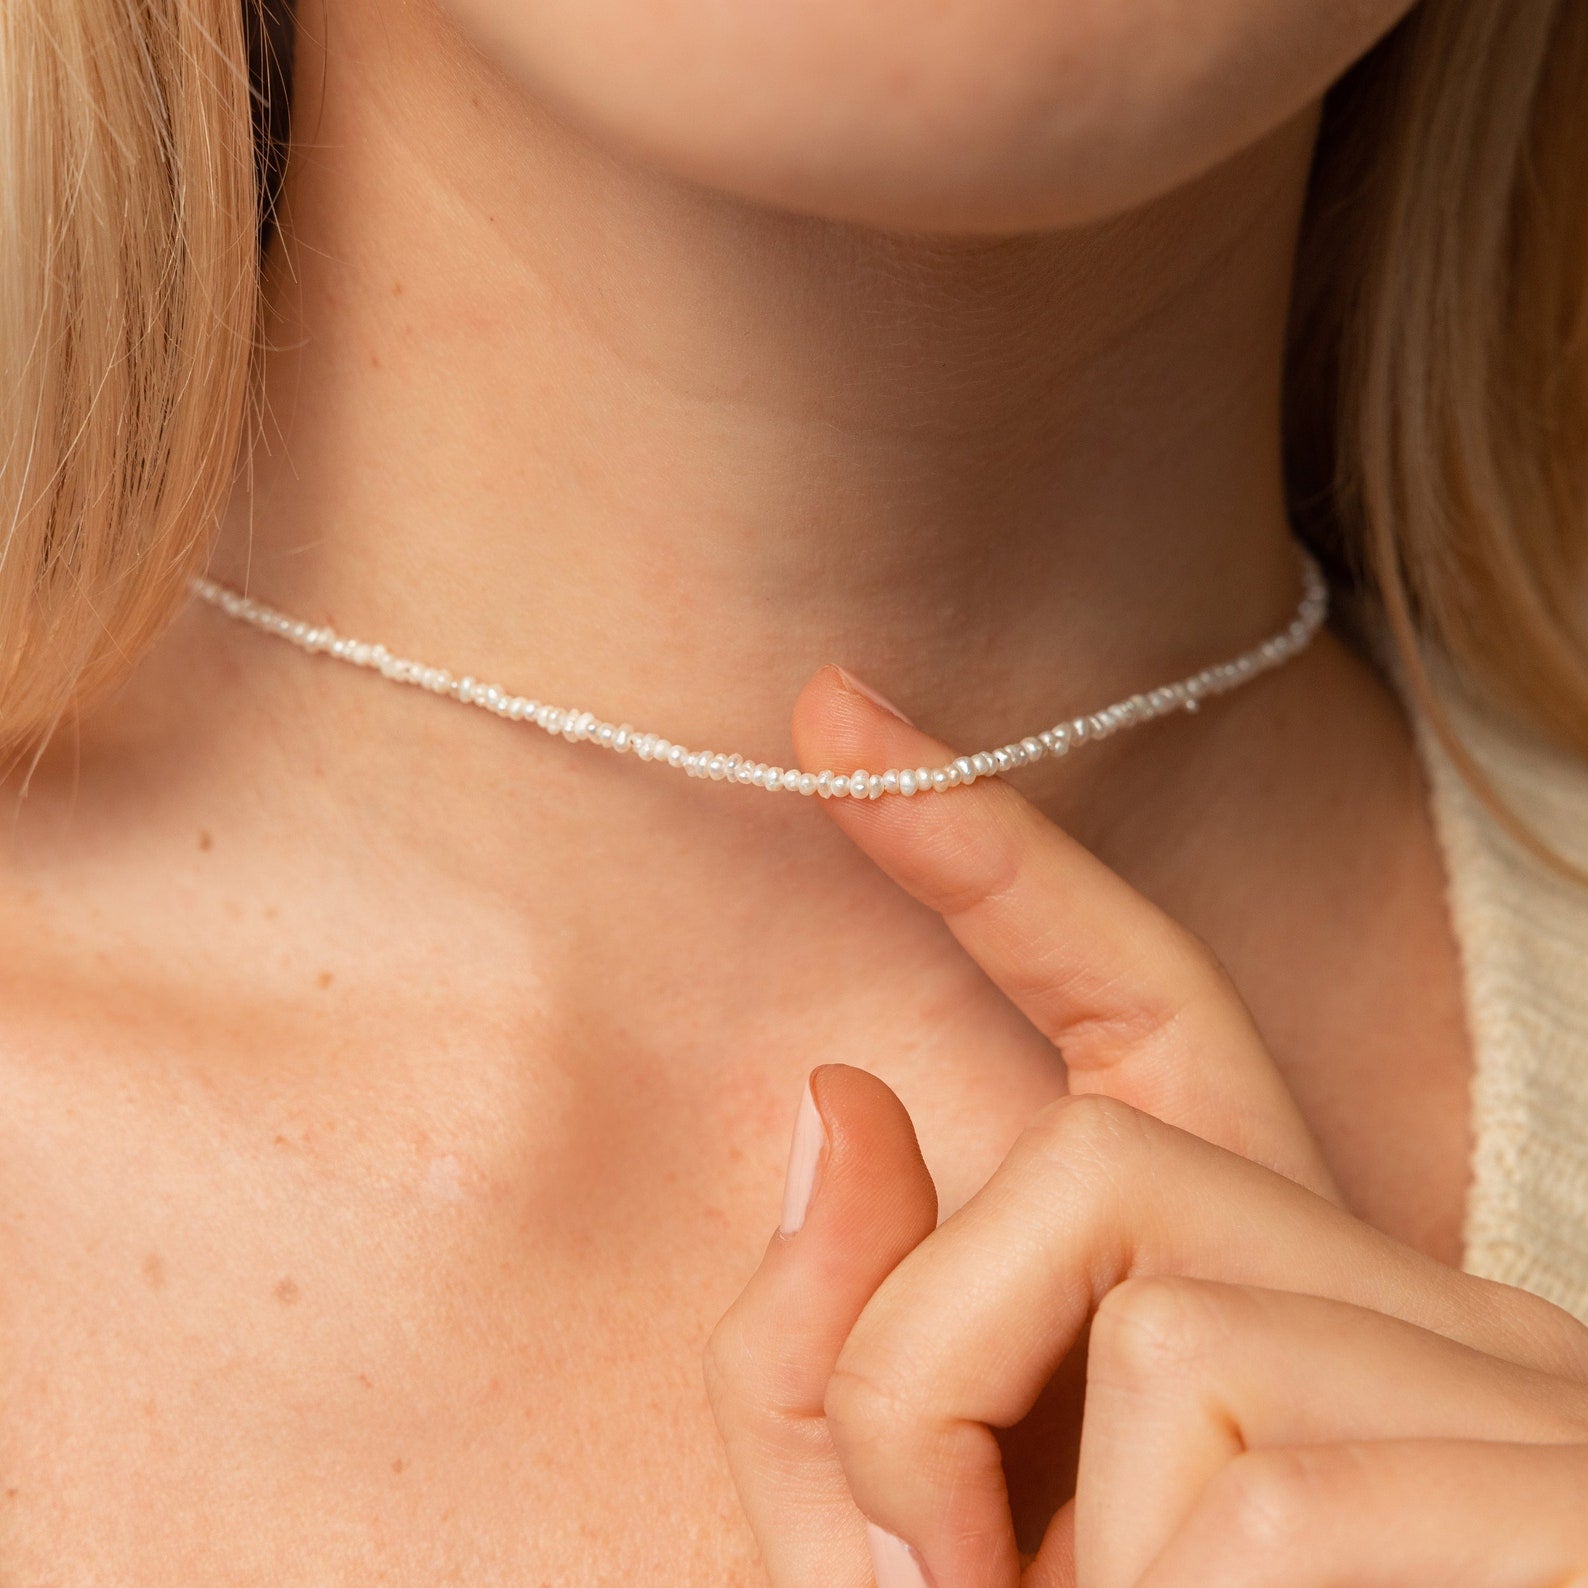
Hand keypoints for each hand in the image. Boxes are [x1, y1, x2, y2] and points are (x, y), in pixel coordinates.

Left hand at [703, 666, 1587, 1587]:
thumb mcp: (955, 1555)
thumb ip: (851, 1363)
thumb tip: (840, 1098)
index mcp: (1264, 1304)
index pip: (1131, 996)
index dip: (989, 853)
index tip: (834, 717)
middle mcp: (1395, 1291)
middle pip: (1077, 1174)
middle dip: (915, 1387)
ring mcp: (1488, 1385)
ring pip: (1154, 1341)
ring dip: (1035, 1555)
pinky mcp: (1528, 1498)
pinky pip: (1240, 1502)